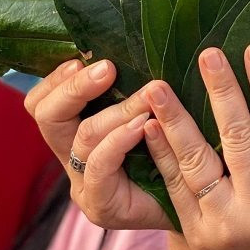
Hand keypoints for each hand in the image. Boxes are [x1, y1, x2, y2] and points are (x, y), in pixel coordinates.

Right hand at [25, 59, 171, 229]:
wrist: (205, 204)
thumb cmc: (182, 150)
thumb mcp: (157, 111)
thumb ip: (140, 88)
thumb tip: (144, 44)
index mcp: (77, 132)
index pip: (43, 103)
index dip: (57, 79)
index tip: (83, 58)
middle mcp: (73, 158)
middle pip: (46, 117)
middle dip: (74, 88)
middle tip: (108, 68)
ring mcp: (84, 184)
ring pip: (81, 138)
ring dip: (117, 111)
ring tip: (149, 95)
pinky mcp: (101, 206)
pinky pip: (98, 167)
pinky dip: (119, 140)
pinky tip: (144, 126)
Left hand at [142, 43, 249, 249]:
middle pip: (240, 139)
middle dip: (222, 93)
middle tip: (208, 54)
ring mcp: (227, 224)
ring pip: (199, 163)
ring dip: (176, 121)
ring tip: (159, 87)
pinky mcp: (199, 237)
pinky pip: (177, 188)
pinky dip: (162, 156)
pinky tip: (150, 127)